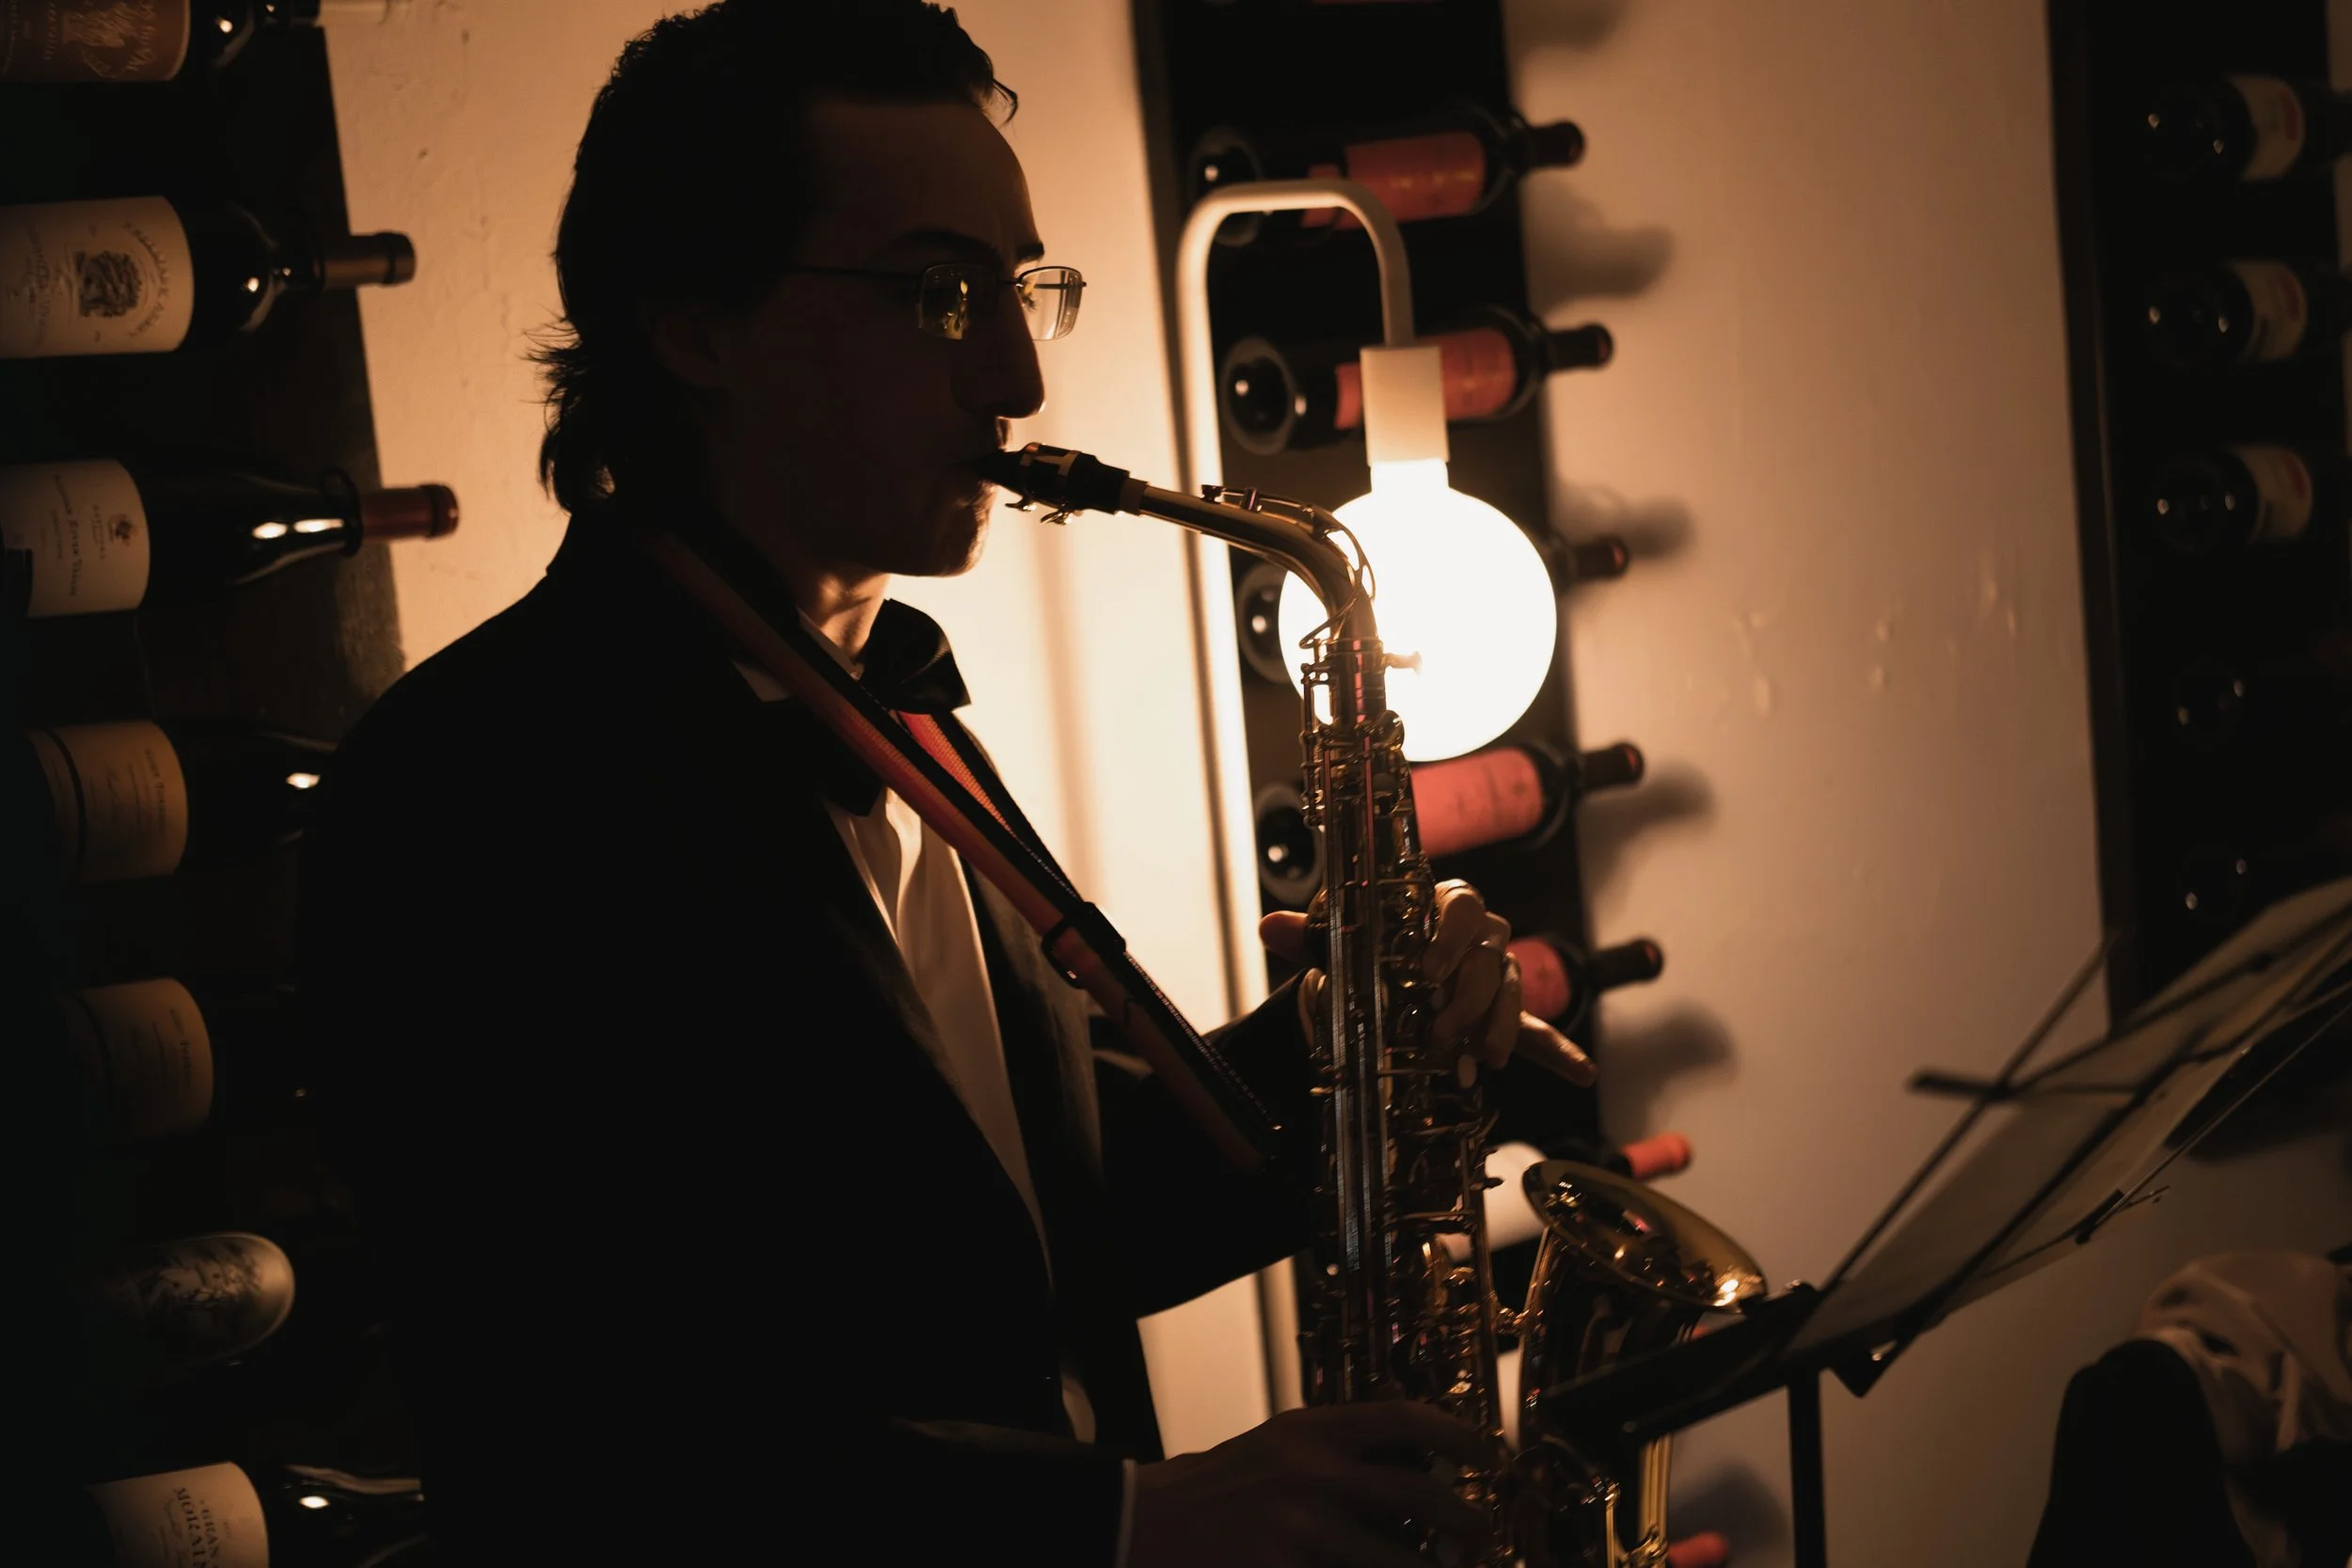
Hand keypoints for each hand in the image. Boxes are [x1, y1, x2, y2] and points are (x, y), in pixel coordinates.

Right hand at [1127, 1402, 1495, 1567]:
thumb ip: (1335, 1453)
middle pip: (1417, 1493)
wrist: (1141, 1527)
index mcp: (1307, 1433)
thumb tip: (1409, 1462)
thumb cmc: (1213, 1491)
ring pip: (1398, 1558)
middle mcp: (1310, 1476)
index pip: (1400, 1418)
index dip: (1455, 1434)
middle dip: (1464, 1519)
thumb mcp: (1275, 1448)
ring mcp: (1298, 1532)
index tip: (1487, 1455)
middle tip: (1483, 1533)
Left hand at [1260, 882, 1593, 1086]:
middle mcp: (1478, 935)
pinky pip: (1535, 1028)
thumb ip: (1311, 935)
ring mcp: (1493, 974)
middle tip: (1438, 1035)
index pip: (1463, 905)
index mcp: (1441, 904)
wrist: (1377, 980)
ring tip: (1480, 1061)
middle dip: (1464, 999)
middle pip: (1489, 957)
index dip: (1449, 936)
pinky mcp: (1500, 1013)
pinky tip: (1581, 1074)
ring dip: (1495, 1027)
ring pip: (1508, 992)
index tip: (1426, 972)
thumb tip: (1270, 926)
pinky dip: (1559, 1051)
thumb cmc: (1364, 949)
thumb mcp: (1336, 943)